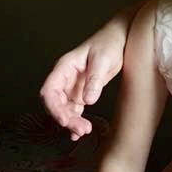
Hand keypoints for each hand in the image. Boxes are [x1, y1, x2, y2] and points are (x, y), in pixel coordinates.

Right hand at [40, 23, 127, 138]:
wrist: (121, 38)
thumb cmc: (110, 43)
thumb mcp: (103, 60)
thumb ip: (95, 80)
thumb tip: (88, 101)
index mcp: (64, 67)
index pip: (49, 91)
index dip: (53, 107)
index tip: (64, 120)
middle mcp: (65, 78)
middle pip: (55, 103)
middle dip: (64, 118)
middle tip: (81, 129)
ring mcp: (72, 86)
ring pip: (64, 109)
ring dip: (70, 122)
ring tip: (84, 131)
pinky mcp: (82, 92)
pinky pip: (74, 109)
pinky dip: (75, 120)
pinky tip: (79, 132)